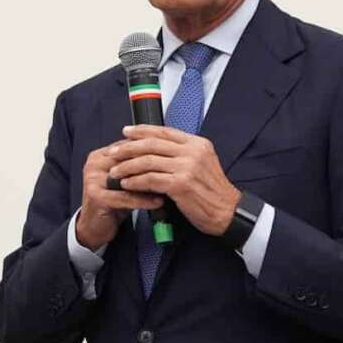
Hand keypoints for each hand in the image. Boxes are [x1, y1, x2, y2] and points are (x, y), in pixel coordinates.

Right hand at [76, 140, 164, 250]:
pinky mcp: (96, 197)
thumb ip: (137, 167)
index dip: (150, 150)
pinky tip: (158, 203)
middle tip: (173, 169)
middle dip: (152, 165)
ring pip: (128, 178)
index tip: (171, 155)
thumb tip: (165, 158)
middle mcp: (94, 164)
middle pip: (128, 160)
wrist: (94, 227)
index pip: (129, 146)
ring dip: (151, 183)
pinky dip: (143, 200)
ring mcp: (93, 179)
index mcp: (100, 155)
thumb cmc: (113, 202)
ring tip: (170, 186)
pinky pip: (125, 197)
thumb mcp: (125, 181)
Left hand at [107, 125, 240, 235]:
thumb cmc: (212, 191)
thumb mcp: (202, 163)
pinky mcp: (181, 184)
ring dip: (127, 166)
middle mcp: (192, 152)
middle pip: (152, 144)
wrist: (228, 212)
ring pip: (148, 161)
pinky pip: (150, 179)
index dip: (142, 130)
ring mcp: (187, 167)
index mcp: (197, 143)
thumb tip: (155, 148)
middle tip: (113, 152)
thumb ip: (183, 153)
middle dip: (128, 147)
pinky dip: (135, 181)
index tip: (126, 132)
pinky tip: (126, 184)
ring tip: (115, 172)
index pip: (164, 131)